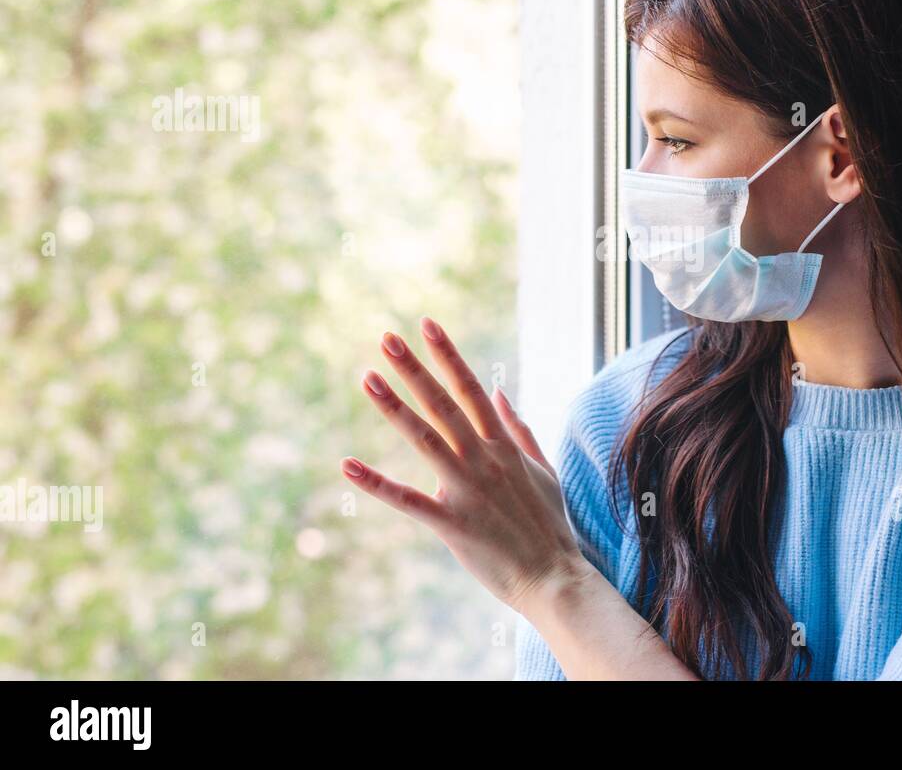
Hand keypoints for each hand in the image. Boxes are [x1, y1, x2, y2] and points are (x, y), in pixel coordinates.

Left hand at [342, 317, 588, 615]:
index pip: (470, 389)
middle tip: (386, 339)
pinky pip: (408, 499)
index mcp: (503, 446)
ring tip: (368, 378)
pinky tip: (347, 465)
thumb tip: (499, 393)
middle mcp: (484, 459)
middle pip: (444, 404)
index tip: (427, 325)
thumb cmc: (550, 524)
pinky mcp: (452, 523)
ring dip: (395, 407)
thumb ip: (519, 430)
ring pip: (425, 439)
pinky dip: (377, 483)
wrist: (554, 577)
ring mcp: (468, 489)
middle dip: (415, 368)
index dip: (447, 356)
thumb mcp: (542, 469)